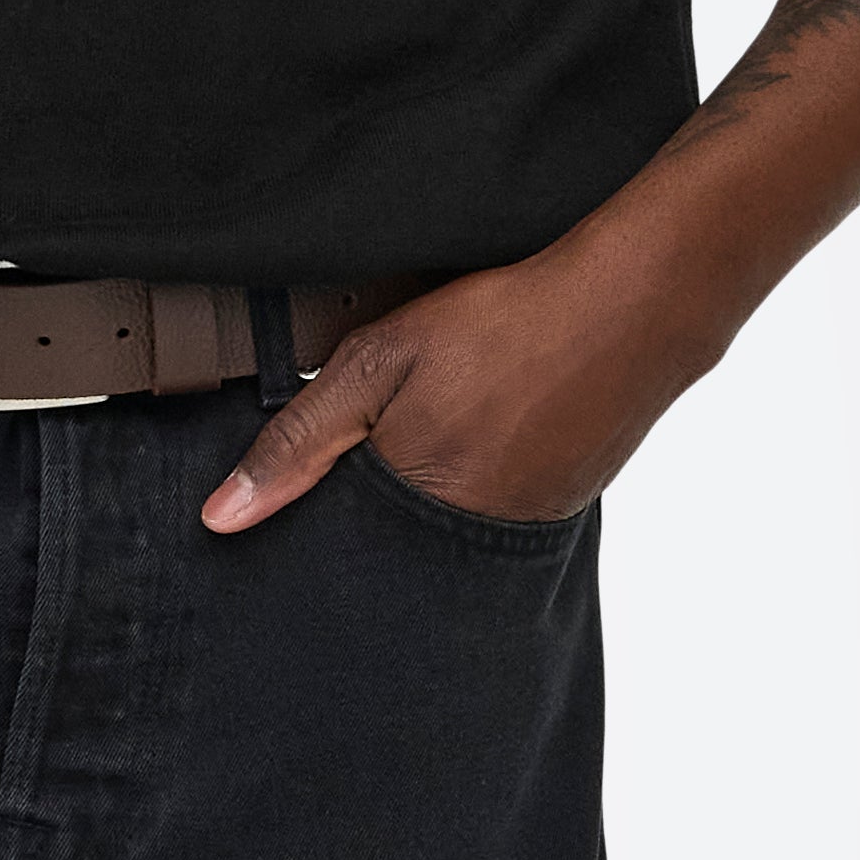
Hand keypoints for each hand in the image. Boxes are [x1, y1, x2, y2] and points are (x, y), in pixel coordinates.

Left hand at [199, 236, 703, 538]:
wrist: (637, 303)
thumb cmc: (505, 323)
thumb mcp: (379, 363)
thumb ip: (298, 441)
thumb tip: (222, 518)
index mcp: (418, 512)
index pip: (340, 556)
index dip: (317, 526)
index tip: (304, 498)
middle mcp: (473, 543)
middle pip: (393, 556)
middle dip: (372, 521)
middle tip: (392, 443)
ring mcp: (525, 532)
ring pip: (444, 537)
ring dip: (428, 500)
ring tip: (445, 431)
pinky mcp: (561, 511)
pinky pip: (496, 519)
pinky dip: (479, 486)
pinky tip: (486, 433)